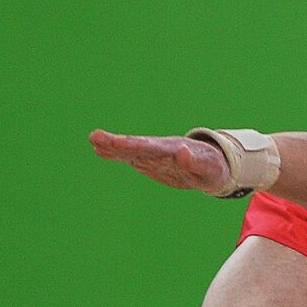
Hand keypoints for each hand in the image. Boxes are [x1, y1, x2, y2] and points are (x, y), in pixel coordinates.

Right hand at [89, 129, 229, 192]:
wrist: (211, 166)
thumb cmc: (213, 168)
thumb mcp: (210, 170)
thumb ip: (195, 163)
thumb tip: (182, 153)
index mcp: (175, 150)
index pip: (151, 147)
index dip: (134, 145)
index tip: (117, 143)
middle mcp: (160, 149)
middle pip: (137, 145)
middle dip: (118, 143)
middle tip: (95, 137)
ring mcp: (153, 155)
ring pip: (131, 150)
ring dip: (112, 147)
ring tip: (93, 141)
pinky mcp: (149, 162)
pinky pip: (131, 157)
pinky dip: (116, 154)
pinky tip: (99, 151)